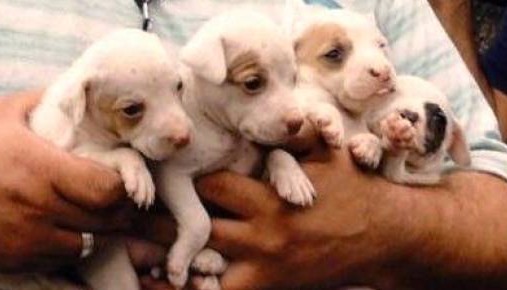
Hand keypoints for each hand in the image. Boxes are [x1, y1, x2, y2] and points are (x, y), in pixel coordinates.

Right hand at [0, 92, 128, 271]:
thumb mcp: (5, 111)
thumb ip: (47, 101)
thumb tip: (78, 92)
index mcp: (43, 169)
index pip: (109, 191)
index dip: (121, 188)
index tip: (116, 179)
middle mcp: (39, 208)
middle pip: (105, 222)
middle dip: (114, 212)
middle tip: (107, 200)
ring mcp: (26, 240)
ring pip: (84, 246)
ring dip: (89, 232)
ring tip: (78, 215)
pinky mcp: (12, 261)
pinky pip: (55, 261)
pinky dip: (61, 247)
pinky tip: (52, 229)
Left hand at [138, 148, 404, 289]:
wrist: (387, 236)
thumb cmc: (355, 188)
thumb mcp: (328, 154)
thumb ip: (297, 134)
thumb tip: (279, 108)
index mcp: (271, 195)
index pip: (213, 186)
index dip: (179, 182)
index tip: (149, 181)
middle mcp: (262, 231)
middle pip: (197, 227)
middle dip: (158, 225)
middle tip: (118, 220)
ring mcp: (264, 263)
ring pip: (205, 267)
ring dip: (168, 265)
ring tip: (132, 260)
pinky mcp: (269, 284)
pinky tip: (166, 289)